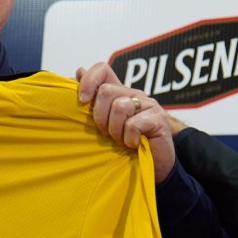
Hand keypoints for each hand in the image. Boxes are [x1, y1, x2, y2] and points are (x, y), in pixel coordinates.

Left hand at [76, 62, 176, 183]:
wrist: (153, 168)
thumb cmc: (126, 146)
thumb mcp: (104, 123)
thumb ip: (93, 99)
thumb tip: (78, 71)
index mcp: (119, 93)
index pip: (102, 69)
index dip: (89, 80)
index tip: (83, 101)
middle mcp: (133, 94)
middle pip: (106, 91)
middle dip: (101, 118)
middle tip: (108, 134)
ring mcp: (148, 104)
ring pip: (119, 107)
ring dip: (115, 131)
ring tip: (122, 141)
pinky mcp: (158, 118)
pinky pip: (133, 125)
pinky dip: (129, 140)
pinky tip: (134, 145)